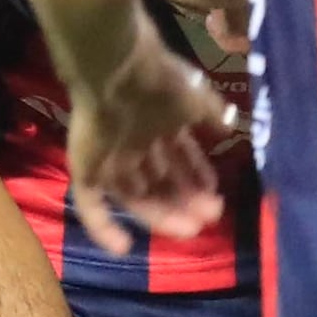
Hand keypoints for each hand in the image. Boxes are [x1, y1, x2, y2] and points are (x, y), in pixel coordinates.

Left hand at [68, 27, 231, 257]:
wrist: (118, 68)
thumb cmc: (162, 82)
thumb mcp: (198, 98)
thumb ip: (213, 114)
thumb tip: (230, 127)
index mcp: (159, 124)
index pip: (179, 157)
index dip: (197, 177)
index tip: (216, 196)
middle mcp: (134, 143)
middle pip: (160, 180)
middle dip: (185, 200)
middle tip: (209, 218)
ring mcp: (109, 158)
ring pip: (135, 196)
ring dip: (161, 215)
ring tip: (191, 230)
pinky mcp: (86, 169)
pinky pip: (91, 204)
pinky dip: (103, 227)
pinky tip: (124, 247)